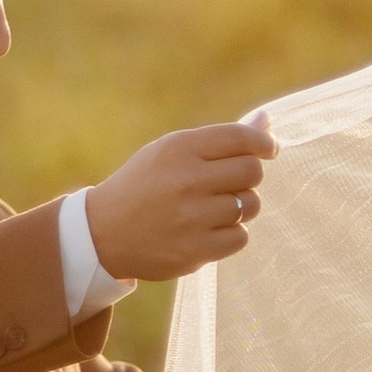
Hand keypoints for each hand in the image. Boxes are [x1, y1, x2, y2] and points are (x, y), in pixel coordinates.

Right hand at [86, 116, 276, 281]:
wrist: (103, 233)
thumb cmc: (146, 185)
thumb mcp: (170, 151)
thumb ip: (220, 140)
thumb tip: (267, 120)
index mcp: (179, 148)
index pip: (241, 138)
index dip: (264, 142)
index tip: (268, 149)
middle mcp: (186, 180)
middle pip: (252, 171)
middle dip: (248, 176)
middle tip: (229, 182)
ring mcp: (192, 217)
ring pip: (250, 205)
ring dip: (241, 206)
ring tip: (214, 208)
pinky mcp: (195, 250)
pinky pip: (241, 237)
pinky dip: (231, 234)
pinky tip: (209, 229)